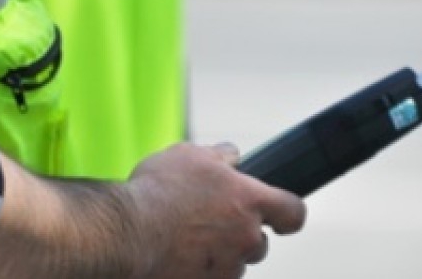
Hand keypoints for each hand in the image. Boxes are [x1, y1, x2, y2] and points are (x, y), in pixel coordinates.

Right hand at [127, 142, 305, 278]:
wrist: (127, 233)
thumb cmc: (159, 191)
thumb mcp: (190, 154)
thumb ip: (220, 155)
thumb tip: (233, 156)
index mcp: (249, 200)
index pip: (293, 211)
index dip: (288, 213)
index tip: (281, 215)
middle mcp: (245, 237)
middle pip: (259, 241)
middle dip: (241, 234)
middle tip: (210, 221)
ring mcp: (227, 267)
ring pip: (234, 263)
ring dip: (219, 253)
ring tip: (185, 238)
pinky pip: (211, 277)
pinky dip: (199, 269)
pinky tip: (176, 255)